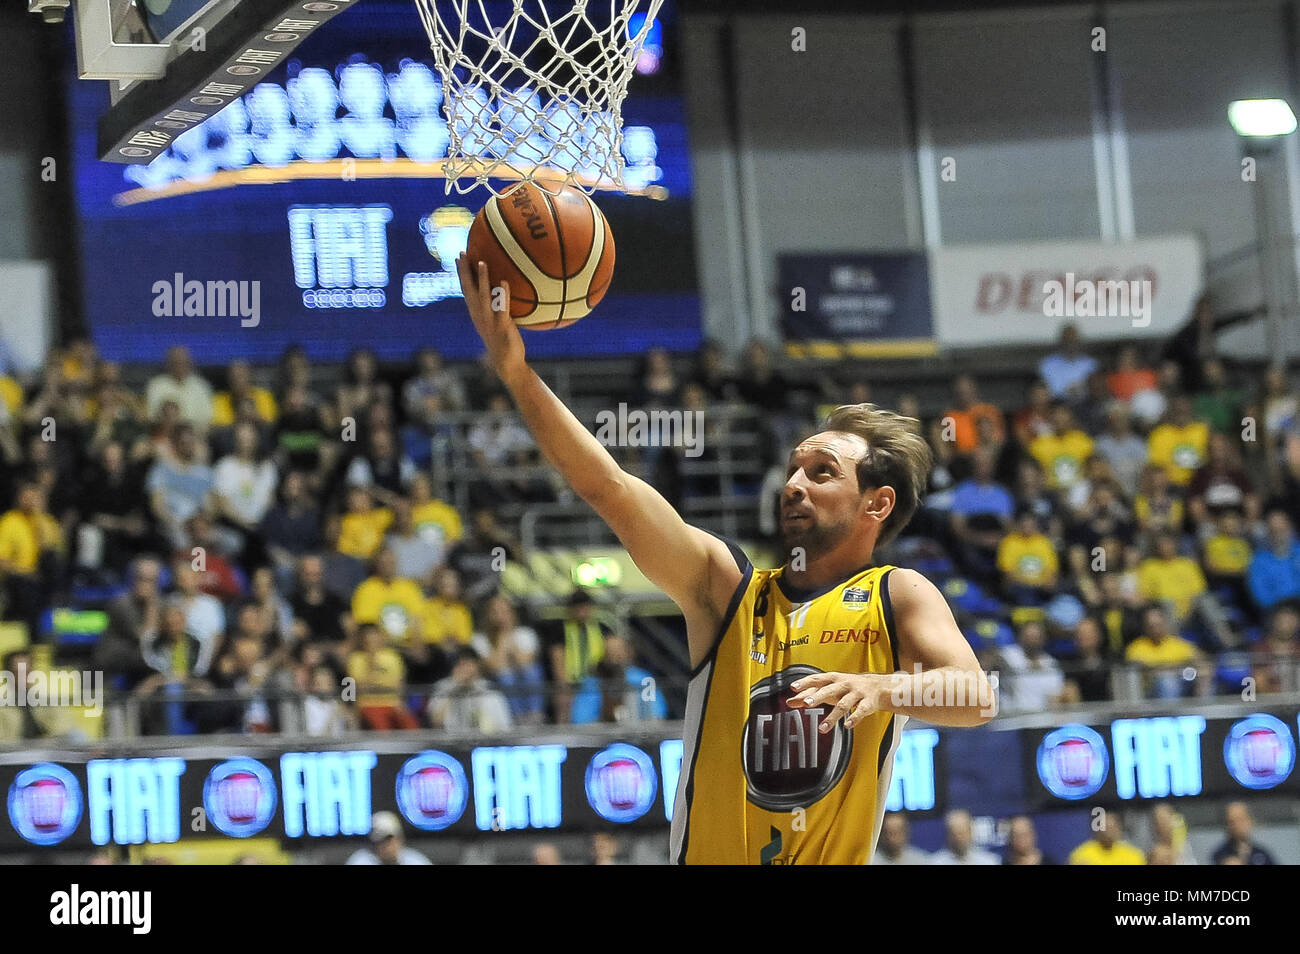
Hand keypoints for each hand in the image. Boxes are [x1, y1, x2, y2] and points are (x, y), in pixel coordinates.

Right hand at [456, 254, 525, 381]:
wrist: (507, 363)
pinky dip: (503, 294)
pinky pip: (502, 307)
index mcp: (476, 313)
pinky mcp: (502, 326)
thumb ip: (494, 307)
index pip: (466, 289)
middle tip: (461, 253)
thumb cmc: (503, 341)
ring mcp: (489, 320)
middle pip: (468, 289)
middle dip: (464, 271)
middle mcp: (479, 315)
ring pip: (483, 296)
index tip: (459, 257)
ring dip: (482, 278)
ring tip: (481, 262)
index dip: (462, 273)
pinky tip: (504, 281)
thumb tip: (499, 289)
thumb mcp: (494, 321)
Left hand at [787, 672, 886, 731]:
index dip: (805, 682)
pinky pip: (861, 711)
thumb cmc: (850, 687)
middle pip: (829, 690)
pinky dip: (854, 719)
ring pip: (843, 704)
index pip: (817, 679)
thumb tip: (790, 701)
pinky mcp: (868, 703)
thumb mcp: (830, 688)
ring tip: (822, 728)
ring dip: (832, 716)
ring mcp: (857, 693)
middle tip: (806, 703)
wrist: (880, 686)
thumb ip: (810, 694)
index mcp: (834, 679)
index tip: (793, 687)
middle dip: (817, 696)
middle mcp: (845, 684)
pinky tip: (847, 726)